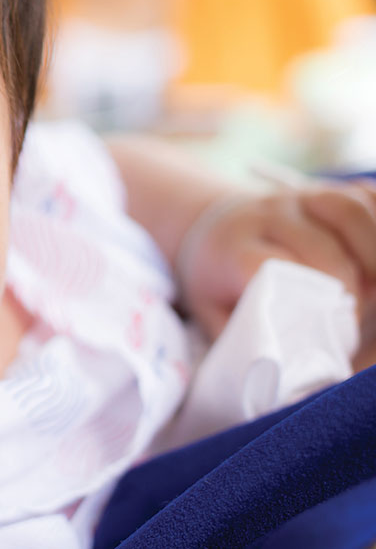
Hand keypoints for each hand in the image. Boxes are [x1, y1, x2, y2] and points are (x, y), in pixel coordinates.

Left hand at [177, 182, 375, 348]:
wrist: (212, 226)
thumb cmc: (217, 281)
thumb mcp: (213, 314)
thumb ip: (244, 342)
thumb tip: (286, 382)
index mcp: (233, 247)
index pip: (272, 268)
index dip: (306, 300)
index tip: (324, 329)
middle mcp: (268, 214)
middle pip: (321, 245)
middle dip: (347, 287)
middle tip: (352, 321)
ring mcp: (299, 196)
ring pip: (351, 210)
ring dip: (375, 252)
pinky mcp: (327, 189)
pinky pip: (366, 195)